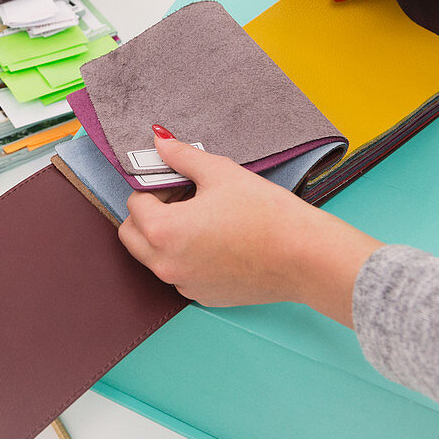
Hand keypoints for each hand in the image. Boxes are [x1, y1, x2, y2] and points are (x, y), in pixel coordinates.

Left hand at [117, 134, 382, 326]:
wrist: (305, 256)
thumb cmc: (266, 214)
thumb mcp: (220, 173)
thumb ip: (181, 156)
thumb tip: (160, 141)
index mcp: (163, 232)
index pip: (134, 203)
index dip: (154, 186)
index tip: (176, 180)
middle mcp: (166, 265)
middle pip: (132, 235)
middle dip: (148, 214)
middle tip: (180, 197)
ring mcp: (185, 285)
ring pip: (154, 257)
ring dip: (165, 236)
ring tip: (202, 216)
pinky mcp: (204, 296)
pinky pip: (180, 273)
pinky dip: (186, 256)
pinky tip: (217, 239)